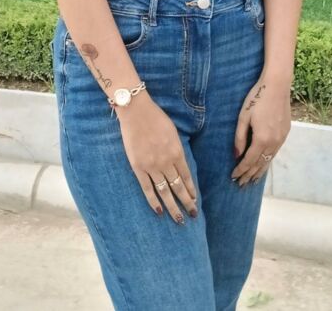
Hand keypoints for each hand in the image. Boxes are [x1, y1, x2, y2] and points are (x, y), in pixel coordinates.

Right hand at [117, 94, 197, 222]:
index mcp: (177, 152)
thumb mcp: (173, 132)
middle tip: (192, 215)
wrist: (136, 111)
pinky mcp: (138, 168)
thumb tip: (180, 163)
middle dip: (186, 203)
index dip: (191, 190)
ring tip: (178, 219)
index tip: (195, 200)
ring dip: (172, 207)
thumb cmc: (155, 118)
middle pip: (178, 187)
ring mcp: (152, 166)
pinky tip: (159, 211)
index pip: (187, 177)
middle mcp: (166, 162)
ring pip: (164, 192)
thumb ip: (177, 149)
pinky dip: (153, 201)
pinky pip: (147, 189)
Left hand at [231, 74, 291, 185]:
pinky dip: (268, 161)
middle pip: (260, 164)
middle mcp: (273, 143)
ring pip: (269, 161)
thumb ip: (239, 137)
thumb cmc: (257, 98)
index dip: (241, 170)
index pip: (249, 161)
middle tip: (241, 184)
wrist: (277, 86)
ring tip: (252, 179)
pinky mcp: (285, 134)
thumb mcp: (243, 117)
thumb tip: (236, 155)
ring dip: (260, 171)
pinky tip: (264, 164)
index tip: (233, 177)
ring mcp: (281, 139)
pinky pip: (275, 153)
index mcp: (261, 139)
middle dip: (249, 175)